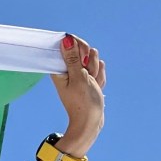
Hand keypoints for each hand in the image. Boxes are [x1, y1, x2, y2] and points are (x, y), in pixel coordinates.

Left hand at [50, 34, 105, 155]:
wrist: (91, 121)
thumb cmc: (83, 102)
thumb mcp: (78, 77)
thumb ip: (72, 57)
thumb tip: (66, 39)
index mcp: (60, 68)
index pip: (69, 43)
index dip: (79, 47)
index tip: (83, 60)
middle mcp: (68, 69)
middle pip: (83, 49)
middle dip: (90, 62)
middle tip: (88, 75)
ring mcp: (79, 73)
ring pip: (93, 59)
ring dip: (96, 71)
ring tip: (92, 84)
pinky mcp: (88, 78)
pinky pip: (98, 69)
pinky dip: (99, 78)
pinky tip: (96, 87)